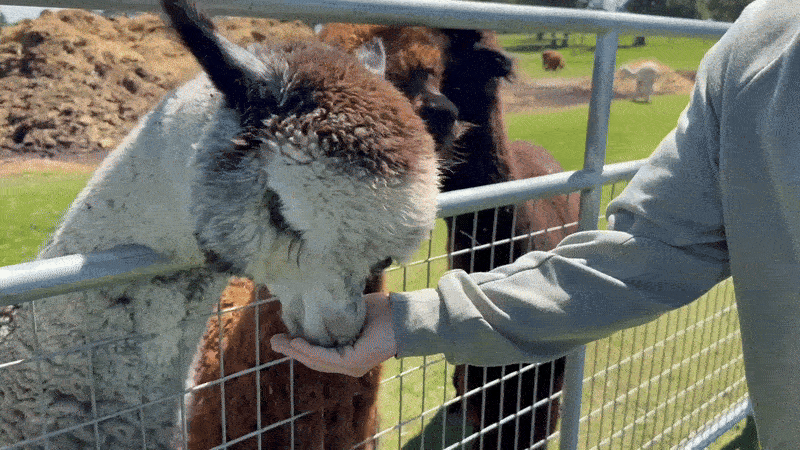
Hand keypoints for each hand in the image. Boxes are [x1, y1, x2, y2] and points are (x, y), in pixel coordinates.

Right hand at [270, 292, 396, 376]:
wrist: (404, 315)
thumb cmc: (381, 312)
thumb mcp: (351, 312)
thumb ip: (334, 315)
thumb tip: (312, 304)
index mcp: (347, 354)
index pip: (318, 354)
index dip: (298, 347)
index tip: (282, 337)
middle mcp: (349, 364)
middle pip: (313, 359)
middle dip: (291, 351)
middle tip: (272, 341)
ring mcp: (352, 365)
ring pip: (317, 360)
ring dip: (296, 351)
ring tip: (280, 342)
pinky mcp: (356, 362)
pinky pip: (328, 357)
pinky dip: (311, 350)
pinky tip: (297, 343)